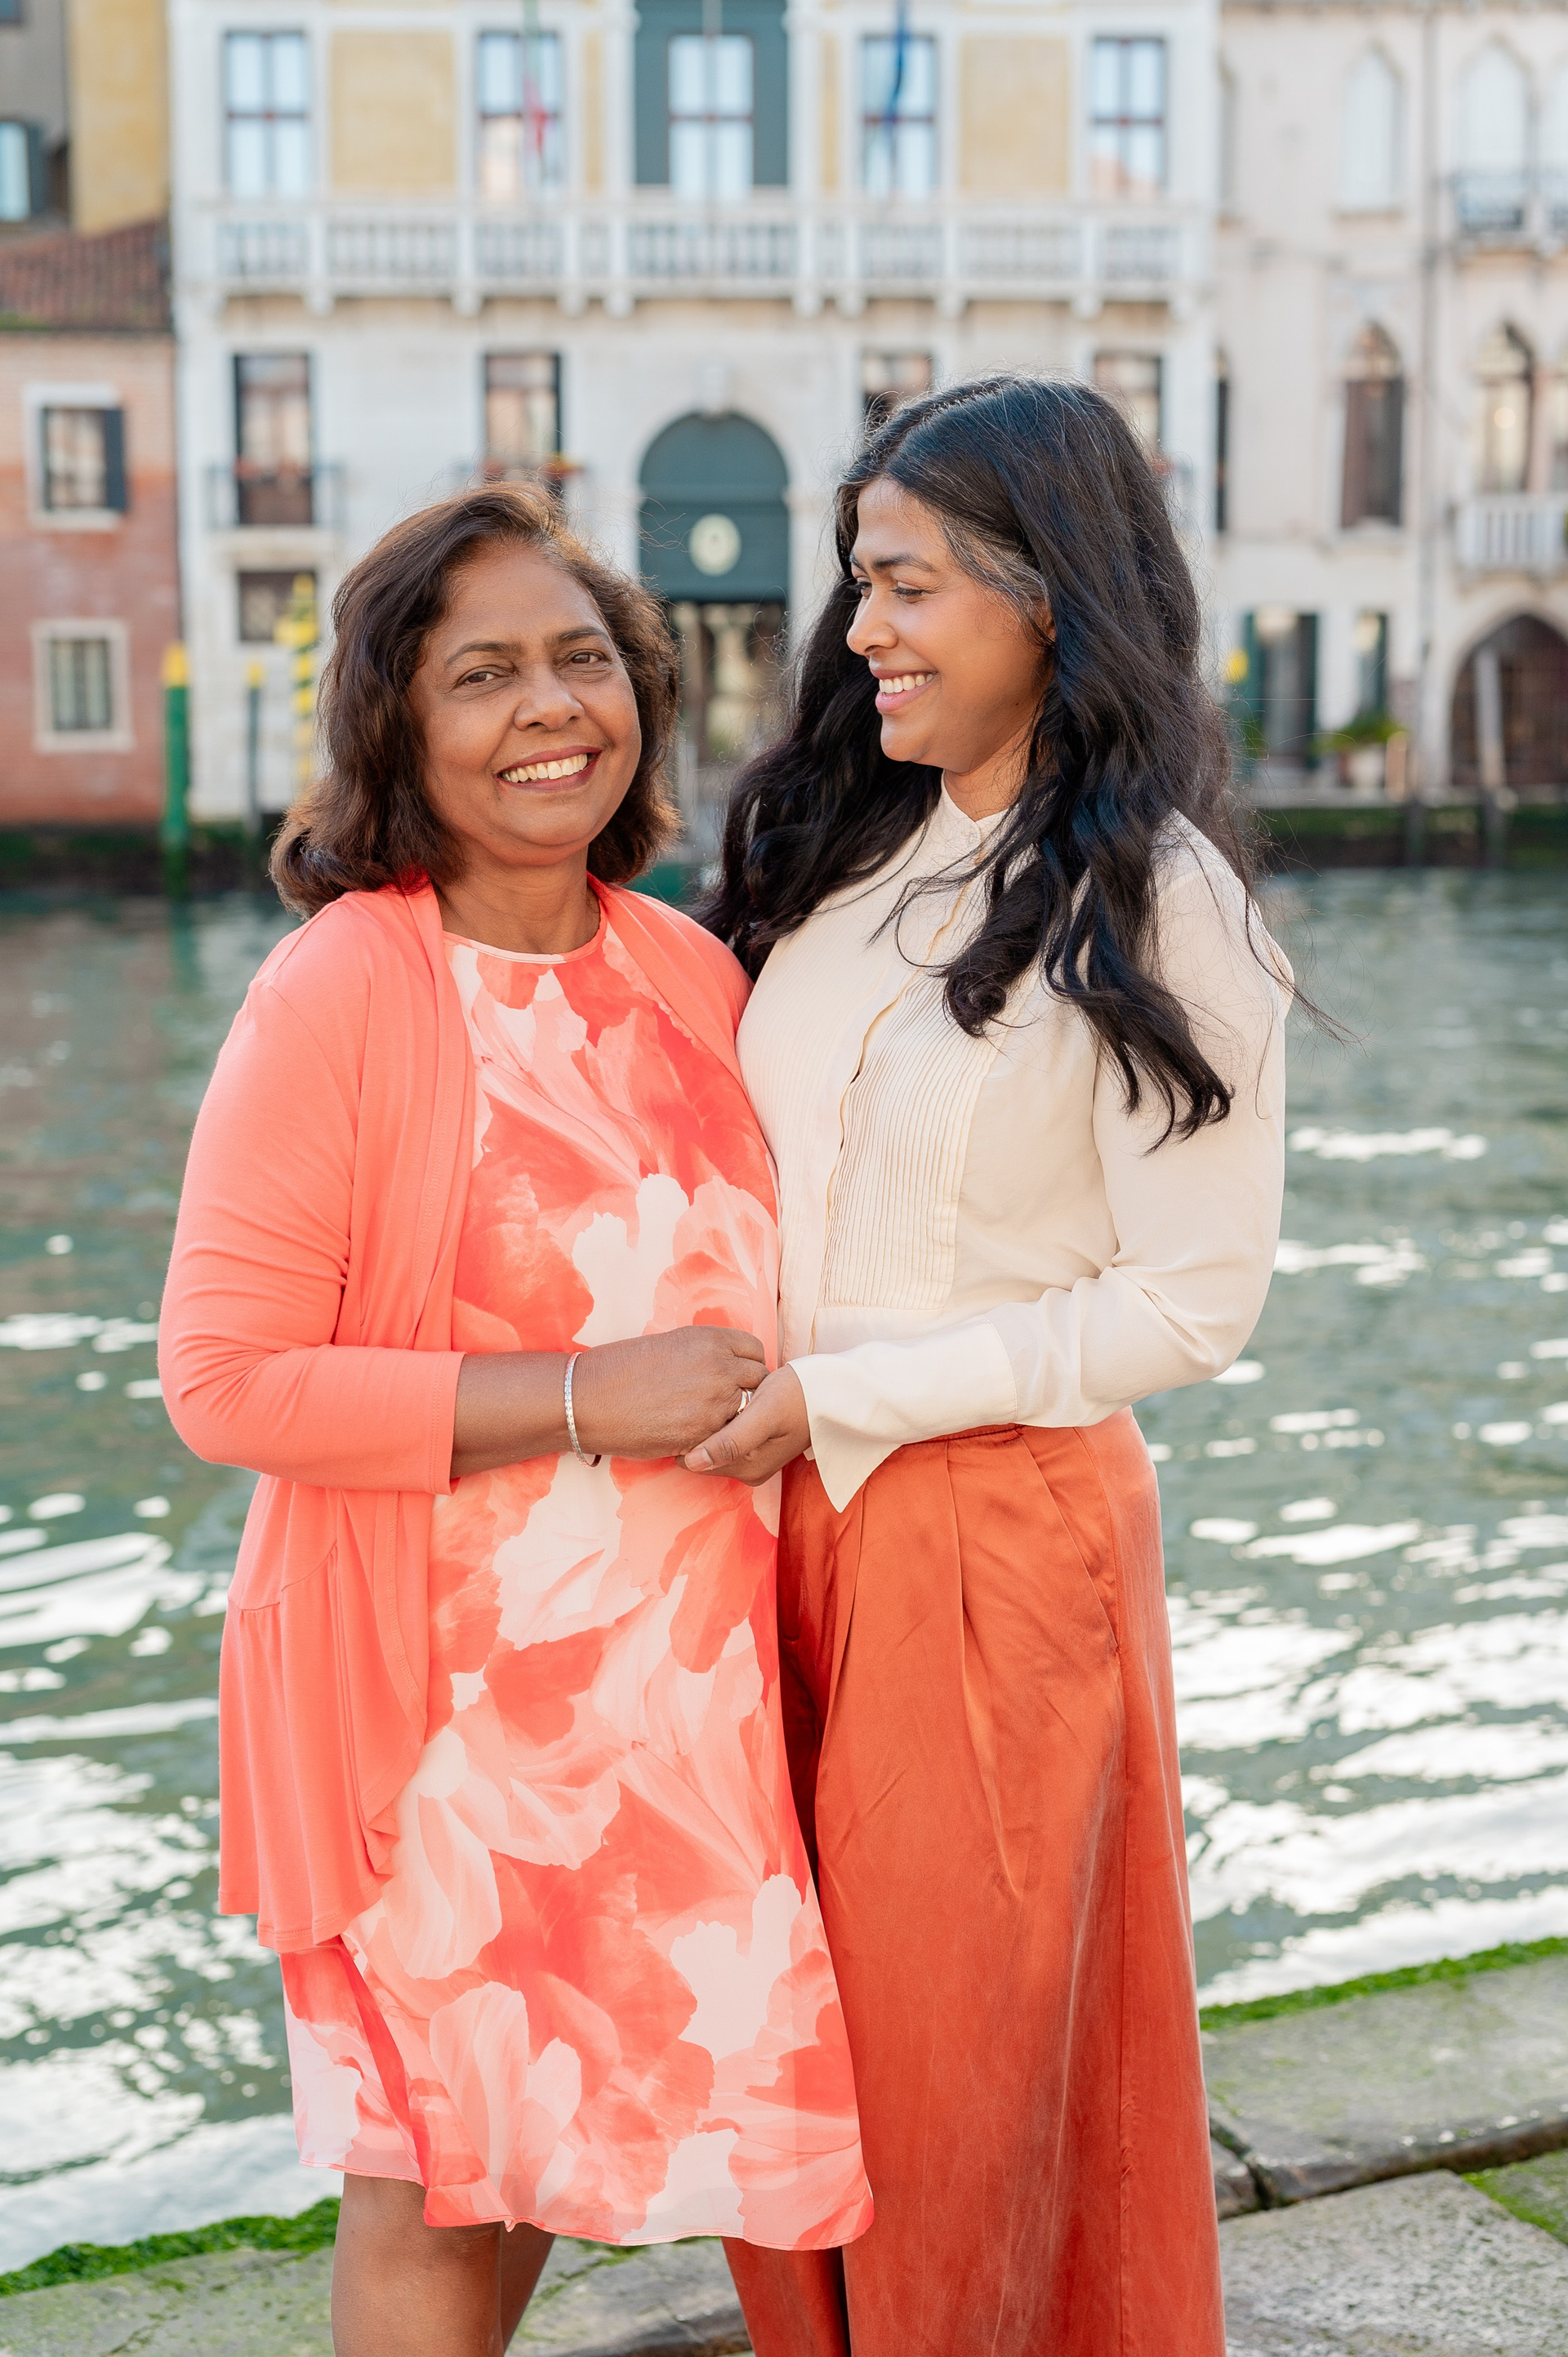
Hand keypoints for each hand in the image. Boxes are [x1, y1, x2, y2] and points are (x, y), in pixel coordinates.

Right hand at [571, 1327, 768, 1460]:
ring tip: (712, 1420)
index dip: (746, 1365)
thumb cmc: (620, 1369)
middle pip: (759, 1380)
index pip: (755, 1350)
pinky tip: (698, 1435)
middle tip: (728, 1402)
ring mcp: (715, 1402)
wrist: (589, 1400)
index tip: (735, 1376)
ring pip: (749, 1412)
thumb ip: (704, 1351)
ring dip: (737, 1416)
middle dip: (748, 1391)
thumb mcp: (669, 1343)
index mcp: (710, 1339)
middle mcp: (720, 1367)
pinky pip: (729, 1436)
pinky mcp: (704, 1434)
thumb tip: (724, 1363)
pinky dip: (720, 1438)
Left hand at [684, 1365, 810, 1485]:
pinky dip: (722, 1420)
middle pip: (703, 1452)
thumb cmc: (801, 1395)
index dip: (687, 1433)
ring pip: (713, 1442)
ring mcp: (754, 1459)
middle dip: (696, 1428)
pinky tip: (727, 1400)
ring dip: (709, 1423)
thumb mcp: (765, 1414)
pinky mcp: (757, 1445)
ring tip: (711, 1394)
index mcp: (748, 1469)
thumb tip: (692, 1464)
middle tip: (698, 1394)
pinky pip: (726, 1436)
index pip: (694, 1459)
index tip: (686, 1405)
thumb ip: (731, 1442)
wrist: (833, 1389)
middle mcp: (749, 1470)